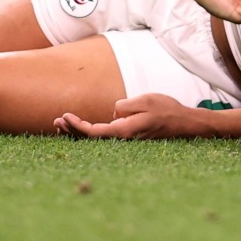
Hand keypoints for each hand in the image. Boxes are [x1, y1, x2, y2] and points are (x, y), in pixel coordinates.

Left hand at [54, 94, 202, 139]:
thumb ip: (126, 106)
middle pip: (91, 139)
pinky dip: (89, 132)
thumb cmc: (166, 110)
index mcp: (125, 131)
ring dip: (78, 132)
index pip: (94, 132)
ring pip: (96, 139)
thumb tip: (113, 112)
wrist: (184, 123)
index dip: (77, 126)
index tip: (64, 117)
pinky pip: (104, 136)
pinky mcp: (128, 136)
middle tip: (56, 122)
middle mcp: (123, 139)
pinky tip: (79, 127)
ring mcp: (125, 139)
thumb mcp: (146, 100)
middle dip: (72, 131)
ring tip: (61, 124)